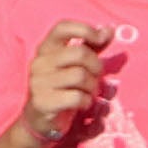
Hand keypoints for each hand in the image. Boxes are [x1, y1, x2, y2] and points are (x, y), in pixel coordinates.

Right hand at [16, 21, 107, 147]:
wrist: (41, 120)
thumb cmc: (63, 87)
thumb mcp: (76, 64)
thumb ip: (92, 47)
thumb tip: (109, 29)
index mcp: (46, 49)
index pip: (62, 27)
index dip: (85, 29)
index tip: (100, 39)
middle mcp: (39, 63)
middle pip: (79, 53)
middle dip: (96, 66)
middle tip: (96, 77)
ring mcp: (38, 82)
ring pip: (80, 76)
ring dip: (92, 86)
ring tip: (87, 92)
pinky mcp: (42, 102)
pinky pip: (77, 97)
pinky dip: (86, 101)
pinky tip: (81, 104)